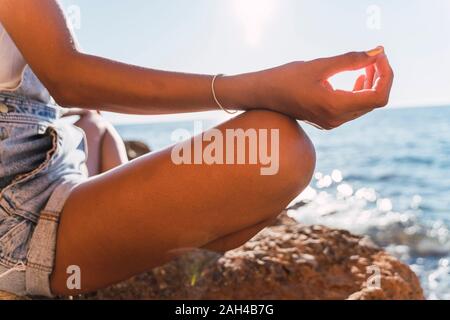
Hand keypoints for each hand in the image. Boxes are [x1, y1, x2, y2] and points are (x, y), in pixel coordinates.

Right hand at [253, 47, 393, 129]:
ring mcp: (332, 122)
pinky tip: (357, 77)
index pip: (378, 97)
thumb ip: (351, 60)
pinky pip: (354, 108)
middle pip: (374, 101)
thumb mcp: (320, 65)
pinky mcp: (328, 120)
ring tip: (366, 64)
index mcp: (335, 106)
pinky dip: (360, 91)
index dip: (386, 75)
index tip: (379, 56)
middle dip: (380, 76)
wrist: (264, 95)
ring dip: (371, 84)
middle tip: (374, 55)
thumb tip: (377, 53)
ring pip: (365, 105)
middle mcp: (336, 119)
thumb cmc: (287, 78)